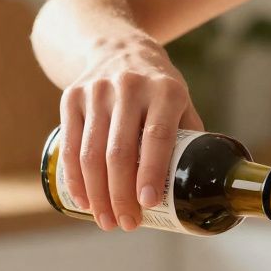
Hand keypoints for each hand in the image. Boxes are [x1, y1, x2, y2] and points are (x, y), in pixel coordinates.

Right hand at [58, 37, 201, 230]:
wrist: (117, 46)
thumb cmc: (158, 87)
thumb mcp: (181, 102)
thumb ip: (190, 138)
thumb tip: (201, 187)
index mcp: (165, 91)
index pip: (157, 137)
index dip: (151, 173)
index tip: (149, 204)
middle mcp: (130, 87)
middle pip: (119, 152)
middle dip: (121, 195)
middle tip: (128, 224)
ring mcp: (97, 91)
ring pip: (91, 153)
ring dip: (98, 194)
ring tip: (107, 221)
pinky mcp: (72, 97)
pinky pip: (70, 145)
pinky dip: (75, 178)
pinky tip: (84, 200)